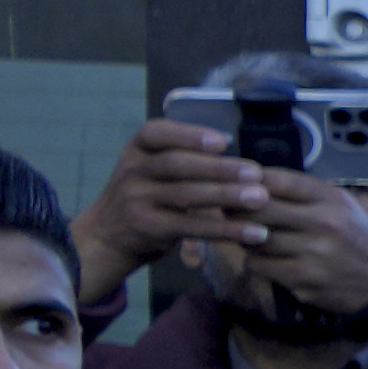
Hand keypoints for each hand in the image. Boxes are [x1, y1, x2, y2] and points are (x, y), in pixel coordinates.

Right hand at [77, 116, 277, 305]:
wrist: (107, 235)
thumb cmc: (145, 195)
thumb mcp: (150, 168)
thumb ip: (181, 158)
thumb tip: (235, 153)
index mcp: (136, 148)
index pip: (157, 133)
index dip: (190, 135)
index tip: (223, 141)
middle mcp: (132, 171)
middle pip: (176, 164)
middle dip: (218, 167)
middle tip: (255, 172)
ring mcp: (137, 200)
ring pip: (185, 196)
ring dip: (226, 196)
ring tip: (260, 198)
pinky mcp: (149, 228)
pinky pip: (191, 228)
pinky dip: (225, 230)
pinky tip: (253, 233)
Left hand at [233, 166, 367, 330]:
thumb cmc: (358, 240)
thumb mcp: (342, 206)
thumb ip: (306, 193)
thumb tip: (255, 181)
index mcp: (331, 200)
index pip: (278, 180)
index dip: (251, 180)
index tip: (239, 184)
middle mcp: (323, 223)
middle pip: (260, 208)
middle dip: (238, 208)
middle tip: (230, 210)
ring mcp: (313, 254)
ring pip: (255, 238)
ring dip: (246, 237)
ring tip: (248, 236)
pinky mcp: (305, 280)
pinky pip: (261, 265)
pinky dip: (255, 261)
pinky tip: (263, 259)